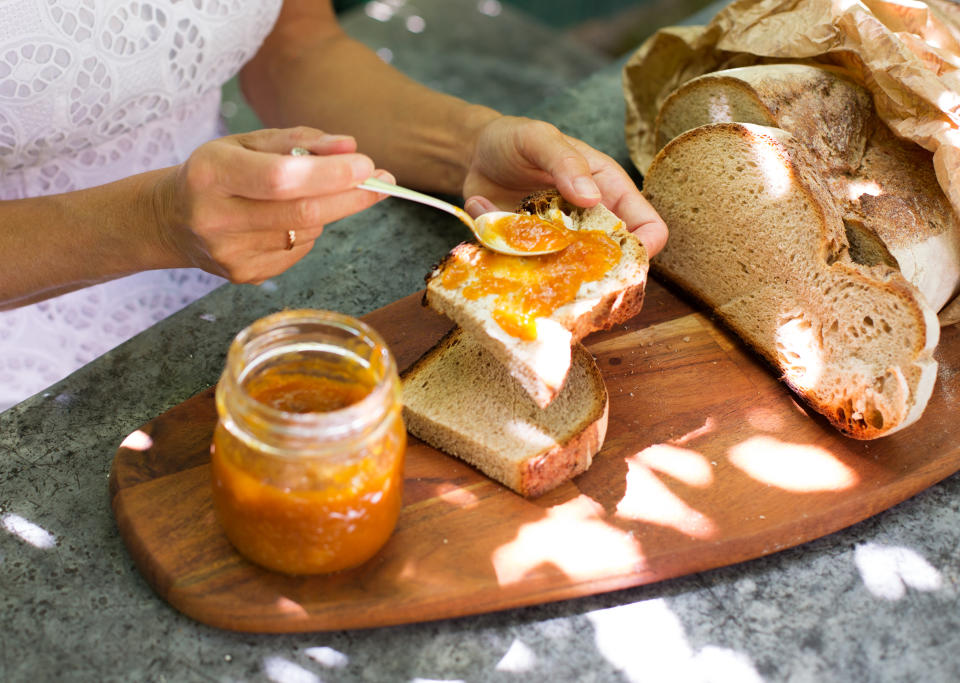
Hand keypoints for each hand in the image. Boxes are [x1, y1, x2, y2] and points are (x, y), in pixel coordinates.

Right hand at [152, 127, 392, 283]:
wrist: (169, 219)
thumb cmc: (216, 172)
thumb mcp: (247, 143)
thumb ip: (300, 140)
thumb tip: (351, 147)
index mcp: (211, 174)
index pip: (280, 178)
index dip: (329, 174)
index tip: (366, 165)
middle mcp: (216, 218)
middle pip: (302, 213)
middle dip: (351, 197)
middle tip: (382, 181)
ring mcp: (231, 254)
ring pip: (307, 232)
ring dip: (325, 210)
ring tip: (306, 195)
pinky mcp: (244, 276)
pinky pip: (298, 251)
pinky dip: (307, 232)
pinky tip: (283, 220)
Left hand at [461, 116, 667, 256]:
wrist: (476, 153)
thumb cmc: (516, 140)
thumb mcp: (540, 138)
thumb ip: (565, 161)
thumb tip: (591, 197)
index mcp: (608, 191)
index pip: (647, 227)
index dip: (643, 248)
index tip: (623, 262)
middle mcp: (590, 222)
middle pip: (611, 262)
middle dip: (591, 270)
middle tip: (556, 257)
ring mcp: (561, 243)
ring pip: (569, 275)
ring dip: (542, 264)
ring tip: (513, 232)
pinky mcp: (530, 254)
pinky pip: (525, 270)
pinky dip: (504, 251)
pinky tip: (486, 216)